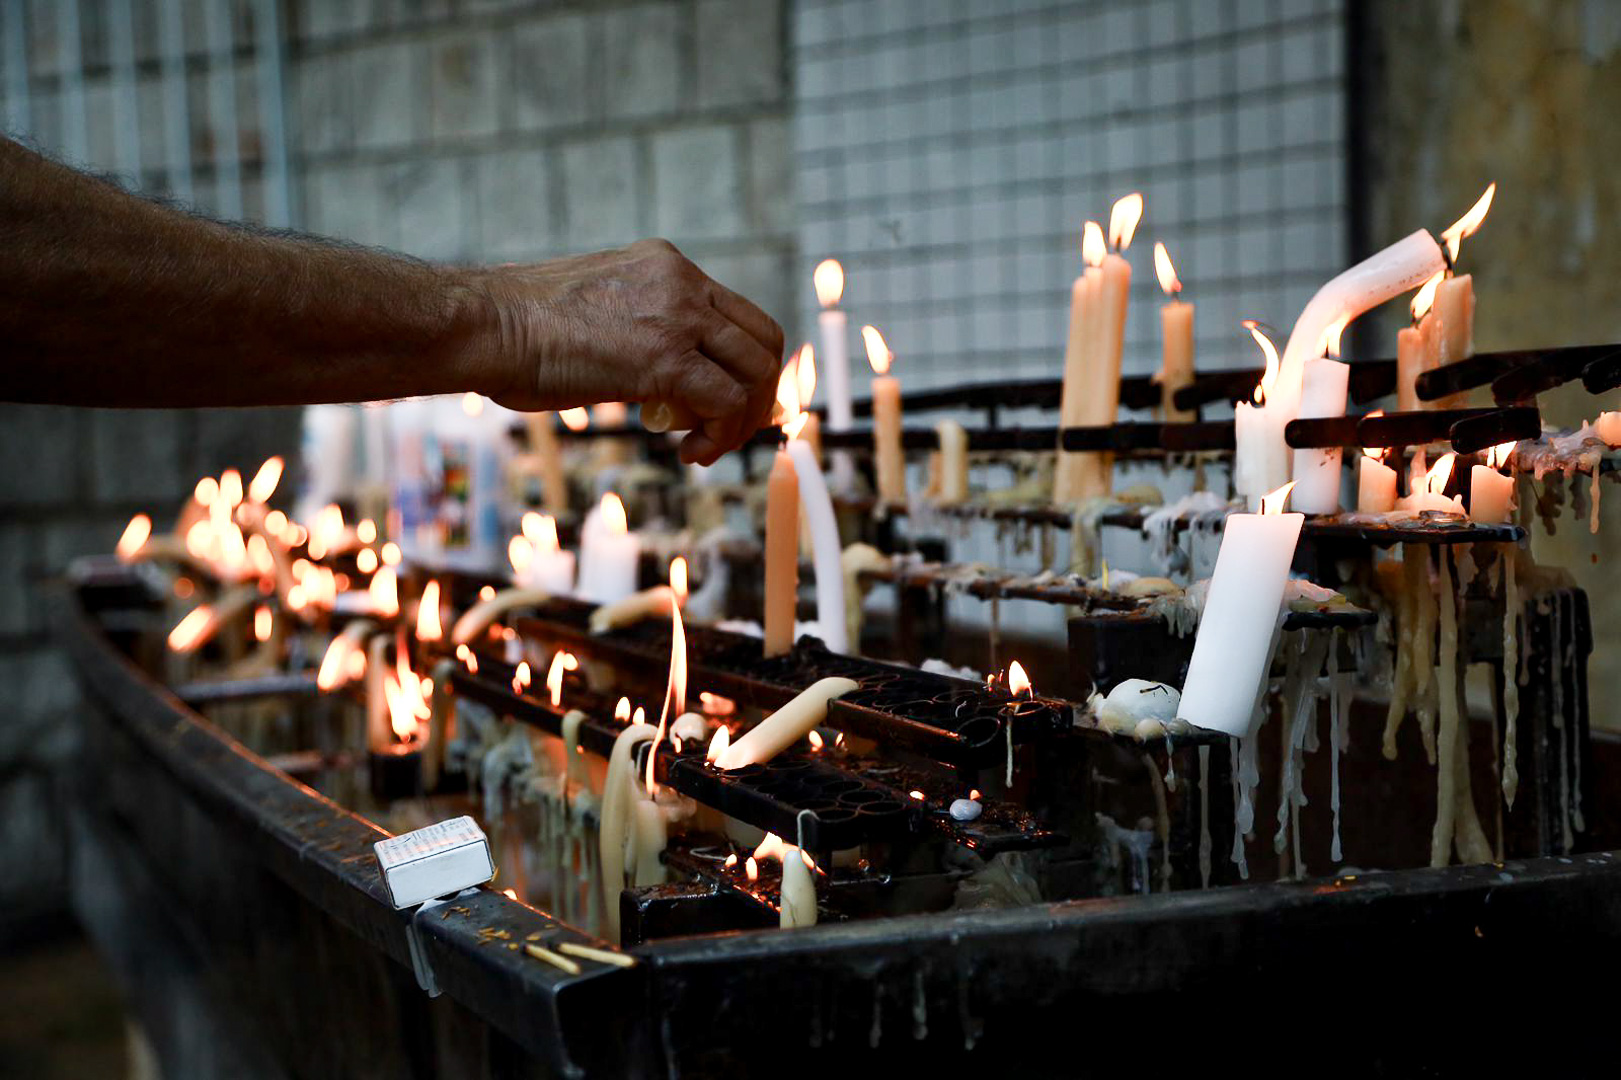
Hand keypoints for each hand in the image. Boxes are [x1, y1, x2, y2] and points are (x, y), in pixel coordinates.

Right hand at [466, 239, 784, 464]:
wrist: (484, 326)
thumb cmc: (516, 331)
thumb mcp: (592, 312)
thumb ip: (635, 331)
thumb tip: (653, 382)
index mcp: (664, 265)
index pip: (736, 314)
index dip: (742, 364)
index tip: (719, 403)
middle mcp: (682, 281)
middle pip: (763, 340)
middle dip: (756, 393)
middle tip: (725, 430)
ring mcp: (679, 316)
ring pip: (757, 371)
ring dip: (741, 421)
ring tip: (703, 447)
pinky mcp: (667, 358)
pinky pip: (728, 402)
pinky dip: (721, 435)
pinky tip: (691, 453)